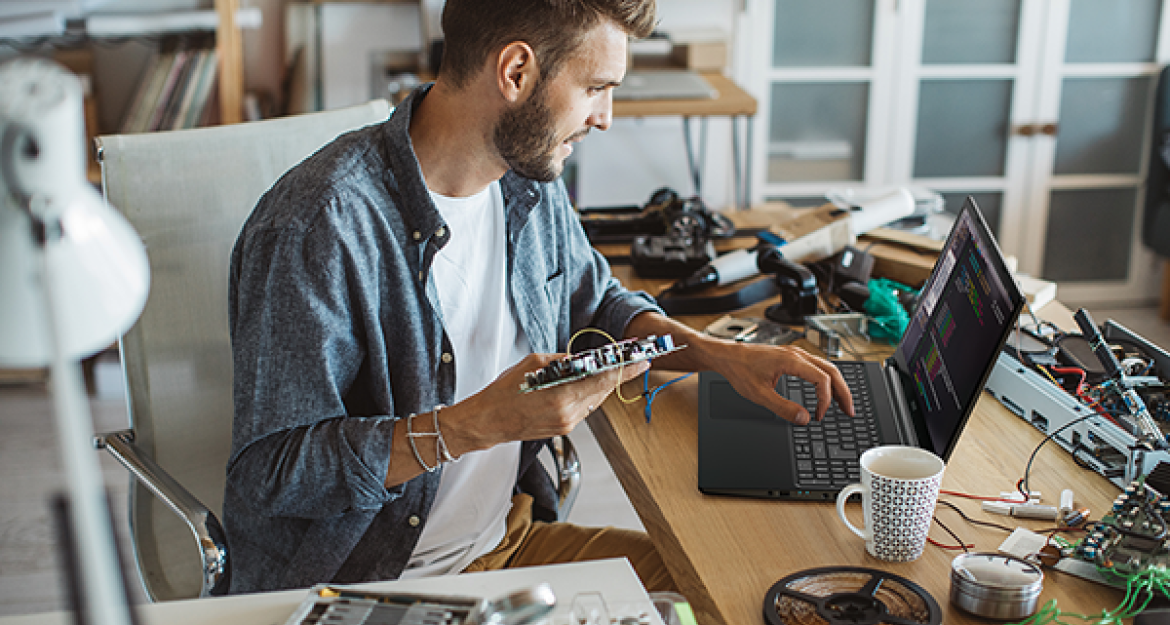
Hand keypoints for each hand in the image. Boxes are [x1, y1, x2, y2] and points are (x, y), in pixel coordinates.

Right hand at [442, 353, 650, 453]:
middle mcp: (568, 413)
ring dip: (601, 385)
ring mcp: (567, 424)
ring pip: (595, 400)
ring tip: (606, 370)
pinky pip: (584, 408)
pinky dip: (587, 395)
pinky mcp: (564, 428)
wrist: (488, 421)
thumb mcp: (534, 363)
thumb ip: (563, 361)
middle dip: (616, 375)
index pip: (603, 380)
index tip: (641, 360)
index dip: (625, 369)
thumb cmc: (504, 391)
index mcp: (561, 394)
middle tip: (630, 361)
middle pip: (603, 391)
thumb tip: (584, 359)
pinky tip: (583, 384)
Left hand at [706, 341, 854, 424]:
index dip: (825, 400)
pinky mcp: (791, 357)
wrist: (727, 355)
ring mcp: (795, 354)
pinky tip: (826, 390)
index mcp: (791, 361)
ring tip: (843, 403)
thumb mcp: (759, 395)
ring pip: (826, 367)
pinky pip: (817, 366)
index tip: (819, 415)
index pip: (822, 379)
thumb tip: (804, 419)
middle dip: (843, 392)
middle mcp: (796, 354)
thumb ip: (782, 408)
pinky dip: (827, 379)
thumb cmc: (739, 370)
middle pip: (832, 371)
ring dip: (837, 385)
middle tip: (849, 411)